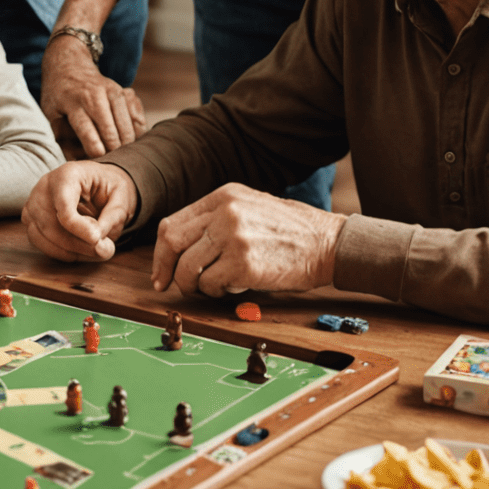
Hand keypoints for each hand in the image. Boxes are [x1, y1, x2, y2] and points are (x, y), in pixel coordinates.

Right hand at [22, 160, 137, 261]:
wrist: (98, 183)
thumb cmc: (109, 188)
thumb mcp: (122, 197)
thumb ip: (112, 219)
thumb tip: (97, 242)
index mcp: (68, 174)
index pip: (63, 205)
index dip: (79, 228)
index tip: (97, 240)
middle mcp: (44, 186)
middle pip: (50, 224)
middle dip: (79, 245)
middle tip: (104, 249)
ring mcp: (33, 201)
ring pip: (41, 236)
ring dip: (70, 251)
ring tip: (94, 249)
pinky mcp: (30, 216)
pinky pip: (37, 241)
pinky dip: (59, 252)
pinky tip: (78, 249)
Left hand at [40, 36, 147, 156]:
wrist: (69, 64)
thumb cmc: (58, 95)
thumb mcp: (50, 113)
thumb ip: (61, 138)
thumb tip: (75, 163)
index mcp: (73, 102)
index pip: (86, 129)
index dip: (94, 148)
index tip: (99, 159)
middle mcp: (95, 96)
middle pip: (110, 130)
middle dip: (113, 150)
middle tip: (111, 162)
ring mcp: (112, 92)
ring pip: (127, 125)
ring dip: (127, 143)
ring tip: (121, 155)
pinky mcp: (124, 92)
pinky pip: (138, 116)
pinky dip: (137, 131)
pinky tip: (131, 139)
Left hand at [151, 183, 344, 297]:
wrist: (328, 243)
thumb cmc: (289, 230)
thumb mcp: (249, 207)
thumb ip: (216, 218)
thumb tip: (182, 245)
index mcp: (222, 196)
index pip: (172, 223)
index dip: (162, 251)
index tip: (161, 269)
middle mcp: (224, 212)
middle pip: (172, 242)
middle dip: (165, 269)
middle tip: (169, 285)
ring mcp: (233, 237)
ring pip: (188, 267)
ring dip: (192, 285)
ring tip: (207, 288)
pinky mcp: (244, 263)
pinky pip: (211, 283)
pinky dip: (215, 292)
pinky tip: (229, 289)